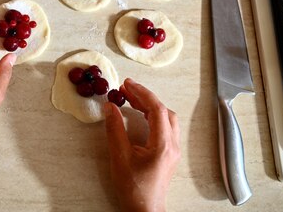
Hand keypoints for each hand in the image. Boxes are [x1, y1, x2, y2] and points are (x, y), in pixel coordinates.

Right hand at [103, 78, 180, 211]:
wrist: (144, 210)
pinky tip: (139, 115)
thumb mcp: (120, 156)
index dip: (142, 93)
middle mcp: (172, 145)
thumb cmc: (134, 189)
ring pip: (166, 119)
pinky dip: (152, 116)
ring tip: (130, 99)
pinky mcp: (168, 155)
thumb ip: (115, 129)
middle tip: (127, 89)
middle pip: (163, 111)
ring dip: (149, 106)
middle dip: (145, 97)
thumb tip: (111, 107)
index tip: (127, 84)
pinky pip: (164, 128)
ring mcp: (172, 150)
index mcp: (163, 144)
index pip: (156, 109)